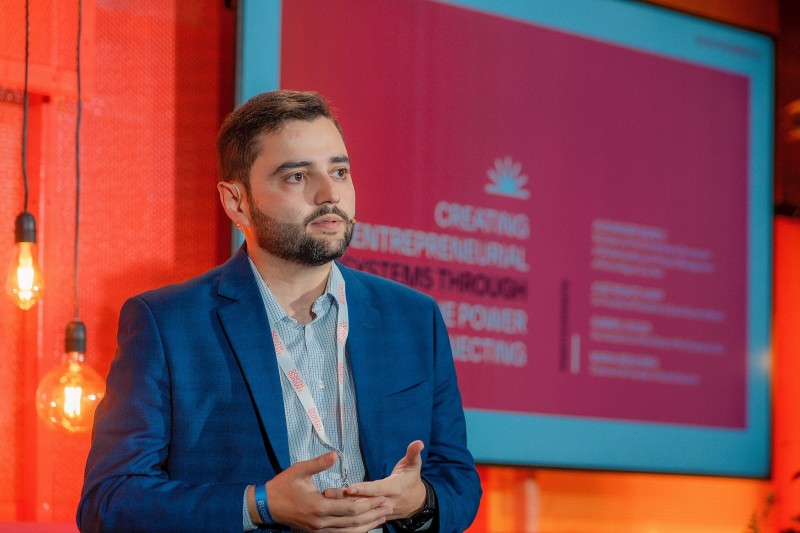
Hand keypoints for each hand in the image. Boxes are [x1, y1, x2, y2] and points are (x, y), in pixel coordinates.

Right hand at [249, 451, 392, 531]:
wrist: (267, 505)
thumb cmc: (283, 486)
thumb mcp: (299, 470)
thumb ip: (318, 463)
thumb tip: (335, 454)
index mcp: (318, 506)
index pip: (350, 508)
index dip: (369, 504)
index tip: (383, 497)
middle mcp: (320, 522)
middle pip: (353, 521)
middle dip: (373, 514)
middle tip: (390, 508)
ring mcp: (318, 529)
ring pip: (348, 531)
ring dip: (367, 524)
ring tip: (382, 518)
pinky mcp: (316, 532)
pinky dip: (354, 531)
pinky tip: (365, 527)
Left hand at [328, 440, 426, 520]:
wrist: (416, 503)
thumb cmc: (411, 481)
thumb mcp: (414, 466)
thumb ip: (413, 453)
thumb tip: (418, 442)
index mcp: (394, 488)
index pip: (376, 489)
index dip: (363, 489)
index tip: (349, 488)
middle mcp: (386, 502)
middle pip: (363, 501)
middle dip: (345, 499)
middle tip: (327, 493)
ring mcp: (379, 511)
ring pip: (359, 510)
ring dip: (342, 506)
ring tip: (325, 499)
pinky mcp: (374, 516)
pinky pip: (359, 517)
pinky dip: (346, 514)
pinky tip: (332, 510)